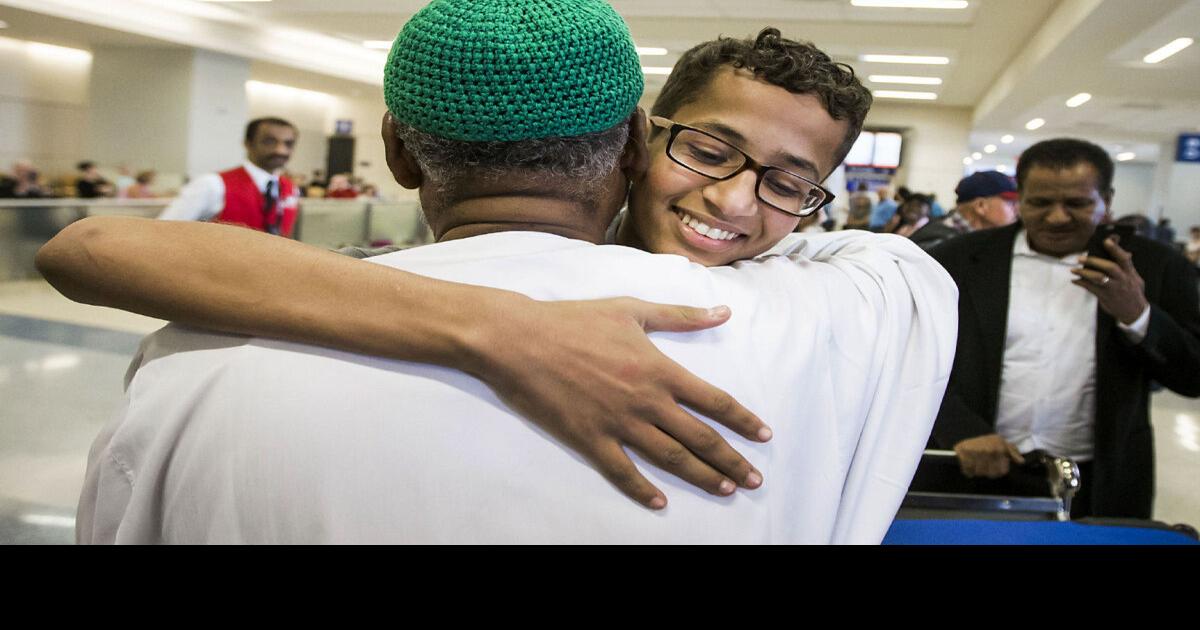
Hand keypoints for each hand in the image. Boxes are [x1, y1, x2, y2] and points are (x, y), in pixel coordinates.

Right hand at [470, 297, 769, 509]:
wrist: (519, 339)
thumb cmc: (574, 320)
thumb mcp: (632, 310)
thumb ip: (681, 316)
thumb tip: (722, 312)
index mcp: (659, 370)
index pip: (714, 401)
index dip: (742, 421)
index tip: (763, 436)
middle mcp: (645, 401)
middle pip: (699, 438)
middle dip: (731, 460)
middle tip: (754, 479)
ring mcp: (617, 423)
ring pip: (670, 458)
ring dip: (701, 476)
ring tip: (725, 489)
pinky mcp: (589, 439)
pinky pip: (622, 472)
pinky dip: (642, 490)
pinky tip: (660, 503)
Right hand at [953, 434, 1024, 477]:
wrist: (964, 433)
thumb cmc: (985, 441)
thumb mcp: (1001, 442)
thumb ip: (1012, 452)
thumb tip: (1021, 462)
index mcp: (1000, 448)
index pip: (1003, 471)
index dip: (998, 470)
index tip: (994, 464)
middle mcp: (990, 450)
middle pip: (991, 474)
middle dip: (988, 471)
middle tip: (984, 465)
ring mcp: (976, 453)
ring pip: (980, 473)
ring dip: (977, 471)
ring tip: (976, 463)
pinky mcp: (964, 456)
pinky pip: (969, 472)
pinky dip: (968, 471)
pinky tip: (969, 464)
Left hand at [1070, 236, 1149, 324]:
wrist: (1134, 313)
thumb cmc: (1133, 292)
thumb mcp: (1135, 279)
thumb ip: (1128, 267)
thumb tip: (1126, 253)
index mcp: (1130, 273)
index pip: (1124, 258)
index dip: (1115, 249)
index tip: (1106, 240)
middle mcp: (1122, 279)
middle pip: (1110, 267)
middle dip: (1095, 261)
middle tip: (1080, 257)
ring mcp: (1114, 289)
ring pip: (1098, 278)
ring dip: (1084, 273)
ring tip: (1073, 270)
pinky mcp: (1105, 297)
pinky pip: (1091, 289)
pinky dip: (1081, 283)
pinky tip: (1074, 280)